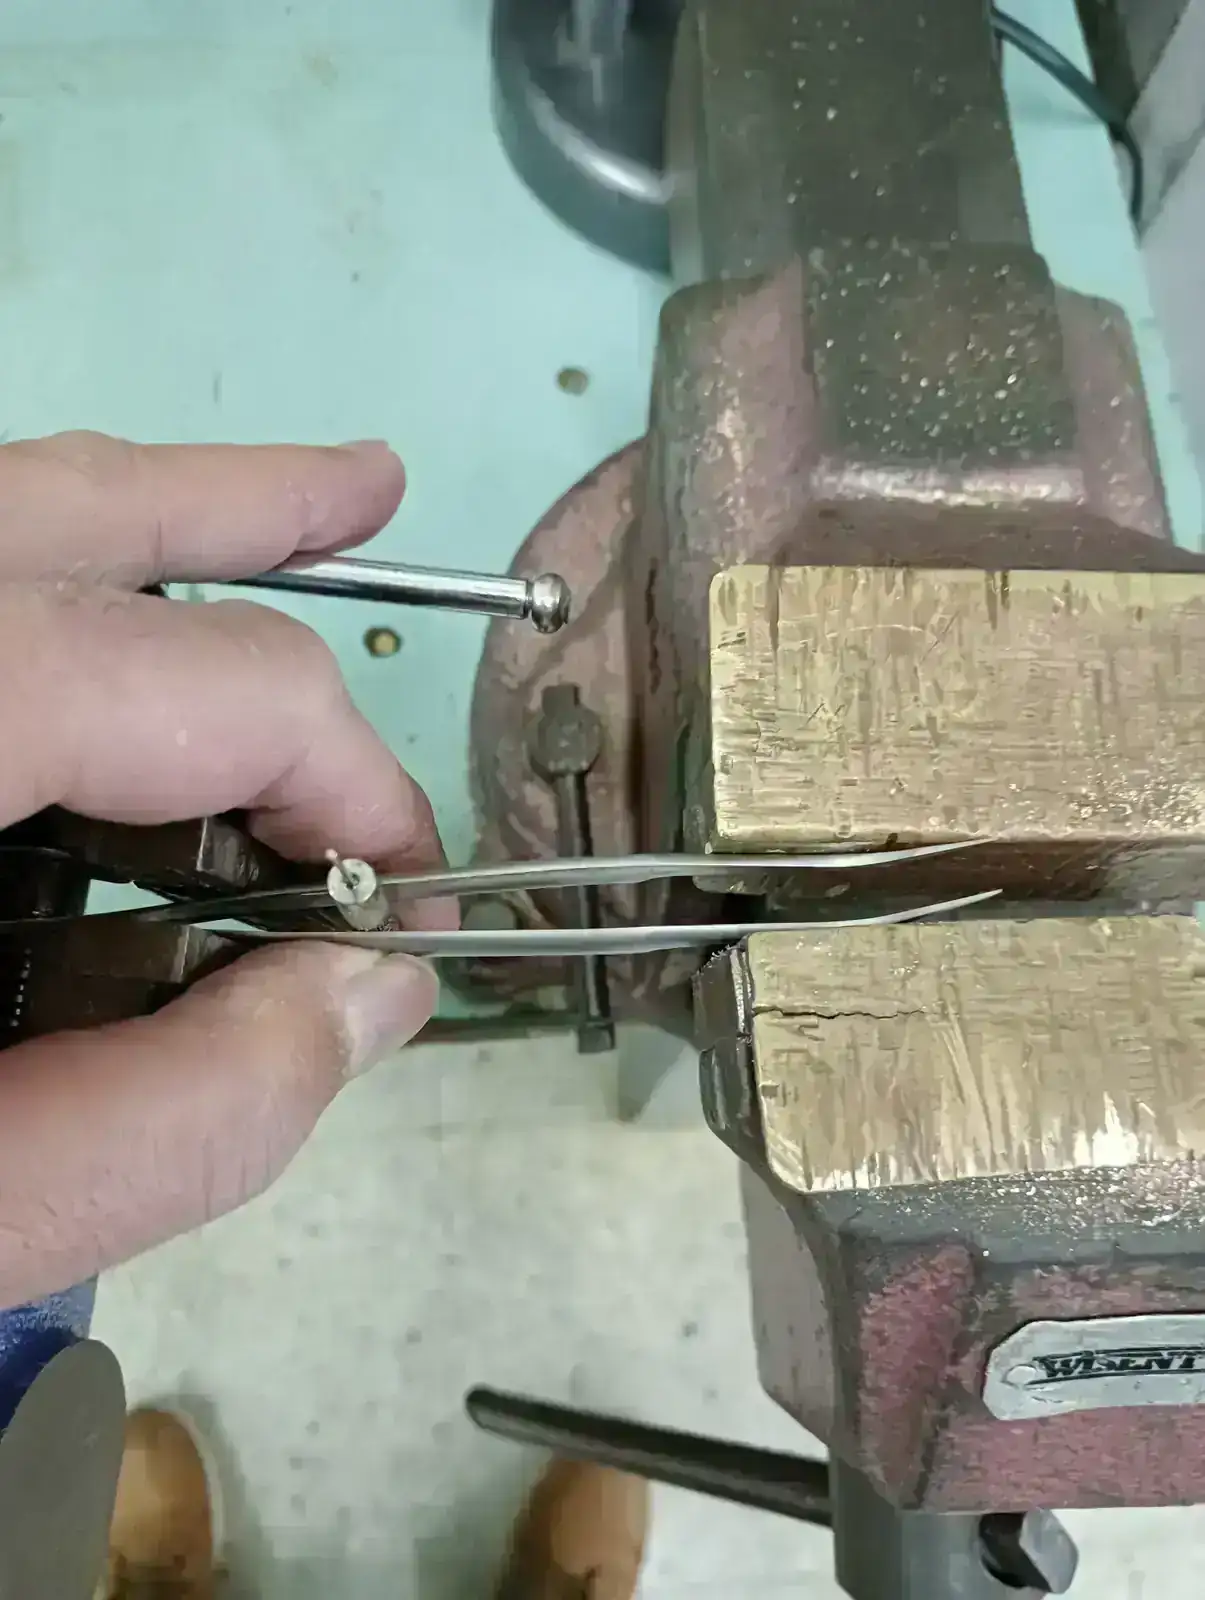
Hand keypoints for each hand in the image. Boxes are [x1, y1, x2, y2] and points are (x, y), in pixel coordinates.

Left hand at [0, 432, 446, 1307]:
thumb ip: (173, 1120)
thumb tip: (369, 995)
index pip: (207, 692)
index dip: (350, 790)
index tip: (401, 905)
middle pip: (72, 521)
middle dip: (244, 527)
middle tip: (374, 489)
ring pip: (7, 522)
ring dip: (149, 511)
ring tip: (283, 488)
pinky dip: (60, 586)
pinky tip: (123, 611)